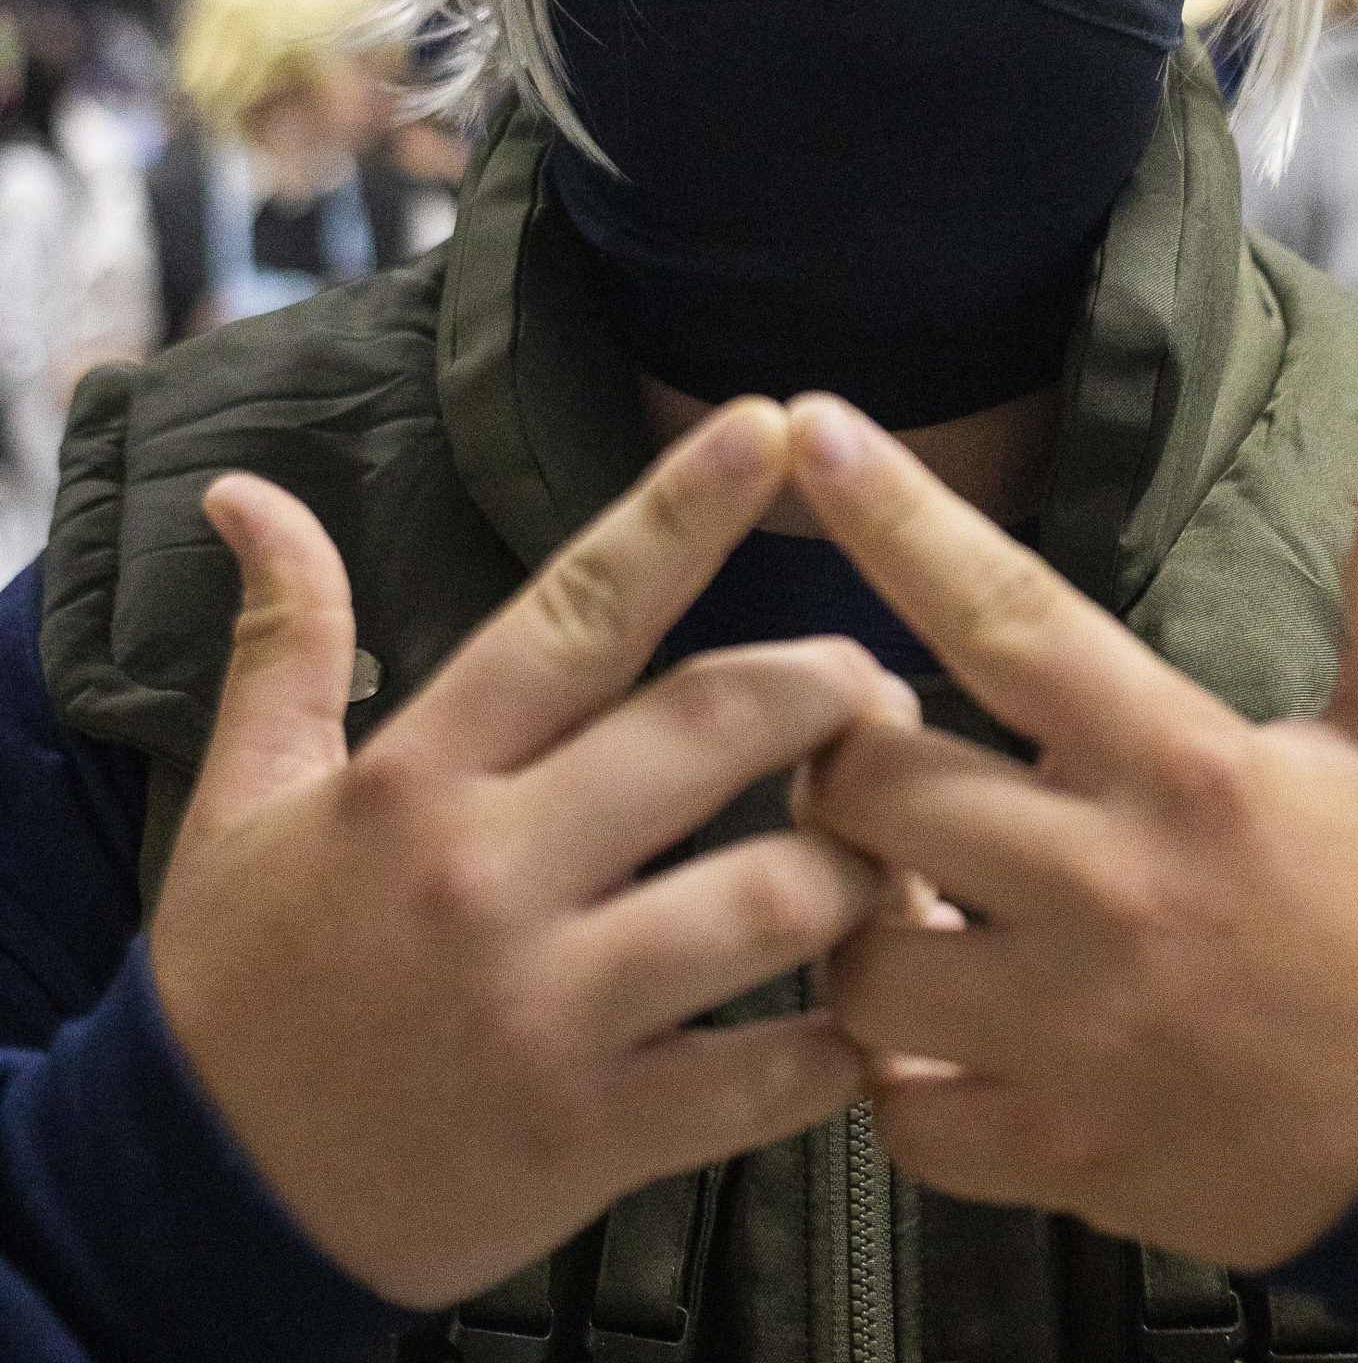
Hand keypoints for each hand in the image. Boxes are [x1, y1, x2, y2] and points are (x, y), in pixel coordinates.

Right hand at [151, 398, 909, 1307]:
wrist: (194, 1204)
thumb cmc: (237, 984)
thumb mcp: (243, 796)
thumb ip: (287, 637)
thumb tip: (250, 492)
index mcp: (419, 775)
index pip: (578, 612)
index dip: (683, 511)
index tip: (770, 425)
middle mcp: (490, 874)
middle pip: (715, 729)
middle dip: (832, 688)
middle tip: (879, 690)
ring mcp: (548, 1011)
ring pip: (775, 900)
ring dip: (863, 866)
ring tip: (892, 853)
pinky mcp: (592, 1139)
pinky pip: (769, 1077)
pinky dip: (841, 1044)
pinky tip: (864, 1017)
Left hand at [788, 394, 1357, 1268]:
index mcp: (1190, 770)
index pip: (1010, 618)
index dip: (900, 521)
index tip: (813, 431)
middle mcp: (1114, 895)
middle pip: (875, 790)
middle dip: (841, 754)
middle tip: (872, 747)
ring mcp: (1077, 1040)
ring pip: (857, 961)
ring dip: (851, 916)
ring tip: (900, 887)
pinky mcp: (1060, 1159)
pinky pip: (896, 1111)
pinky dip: (892, 1068)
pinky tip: (934, 1023)